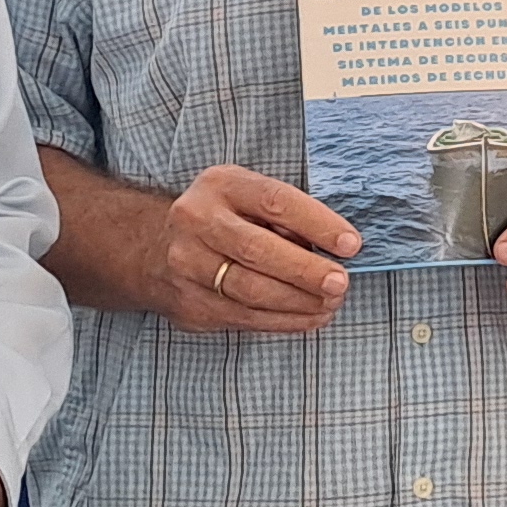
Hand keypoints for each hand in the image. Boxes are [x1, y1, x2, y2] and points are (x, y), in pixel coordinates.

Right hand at [160, 165, 358, 333]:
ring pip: (250, 291)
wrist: (155, 247)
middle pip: (257, 250)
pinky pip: (244, 317)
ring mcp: (188, 265)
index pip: (274, 201)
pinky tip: (310, 317)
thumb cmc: (223, 217)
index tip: (350, 244)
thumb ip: (284, 216)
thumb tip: (335, 248)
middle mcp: (197, 221)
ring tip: (330, 303)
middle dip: (306, 271)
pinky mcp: (191, 302)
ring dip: (299, 302)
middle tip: (341, 282)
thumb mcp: (248, 196)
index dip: (317, 224)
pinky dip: (284, 321)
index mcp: (220, 185)